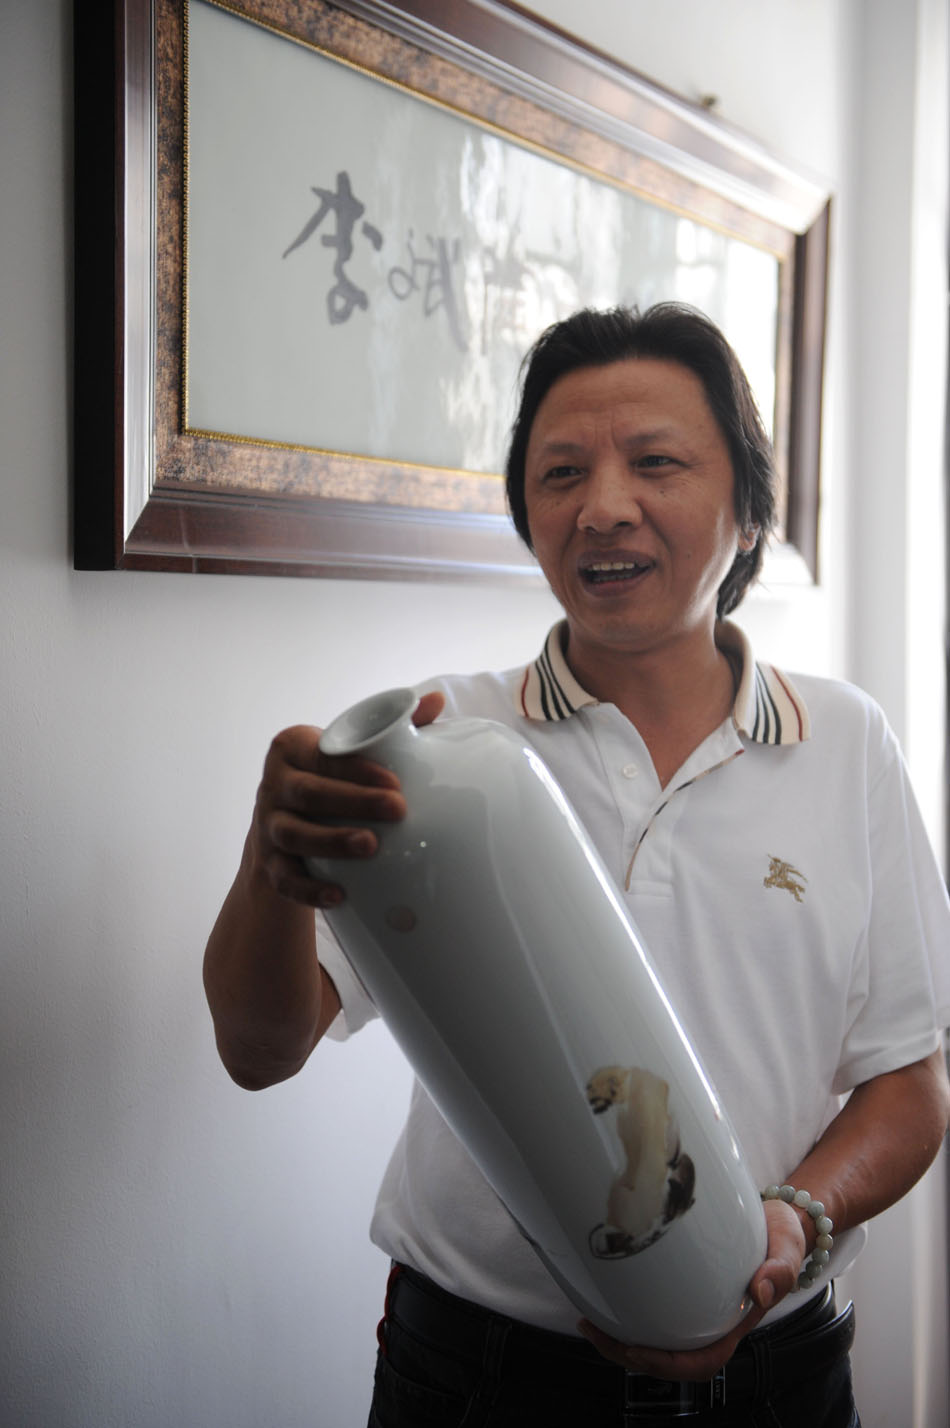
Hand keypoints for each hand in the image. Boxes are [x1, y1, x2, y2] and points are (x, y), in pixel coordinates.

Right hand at [248, 691, 444, 907]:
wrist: (282, 829)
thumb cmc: (330, 780)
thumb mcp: (352, 752)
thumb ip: (393, 727)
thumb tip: (436, 699)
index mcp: (293, 748)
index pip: (324, 756)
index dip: (357, 770)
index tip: (395, 783)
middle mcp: (273, 784)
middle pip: (307, 793)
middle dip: (353, 801)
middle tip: (398, 810)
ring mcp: (266, 826)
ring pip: (292, 835)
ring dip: (331, 842)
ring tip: (370, 847)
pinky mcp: (267, 864)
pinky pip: (283, 879)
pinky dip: (308, 889)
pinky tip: (339, 895)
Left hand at [577, 1197, 805, 1380]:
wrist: (775, 1220)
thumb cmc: (780, 1237)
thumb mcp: (786, 1249)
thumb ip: (779, 1270)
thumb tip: (760, 1292)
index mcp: (733, 1324)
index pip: (701, 1361)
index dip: (667, 1364)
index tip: (636, 1350)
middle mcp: (710, 1324)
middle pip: (667, 1359)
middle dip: (626, 1354)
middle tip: (592, 1330)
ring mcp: (694, 1312)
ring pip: (654, 1342)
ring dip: (618, 1340)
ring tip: (586, 1322)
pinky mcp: (680, 1294)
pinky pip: (651, 1317)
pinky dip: (624, 1316)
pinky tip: (601, 1300)